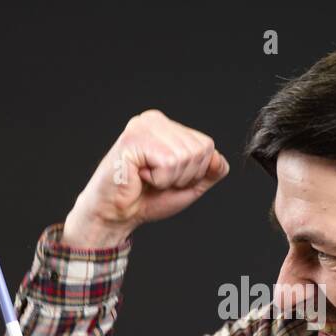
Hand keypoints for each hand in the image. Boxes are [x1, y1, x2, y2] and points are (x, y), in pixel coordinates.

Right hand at [63, 109, 228, 247]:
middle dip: (182, 176)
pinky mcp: (133, 139)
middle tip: (156, 180)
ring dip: (168, 179)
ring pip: (184, 157)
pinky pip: (168, 162)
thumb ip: (210, 172)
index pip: (206, 146)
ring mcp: (143, 127)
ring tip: (147, 178)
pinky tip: (140, 176)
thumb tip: (219, 159)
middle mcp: (155, 120)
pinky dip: (158, 179)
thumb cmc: (147, 198)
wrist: (117, 214)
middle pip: (198, 151)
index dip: (194, 172)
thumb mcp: (188, 185)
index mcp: (168, 126)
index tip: (168, 177)